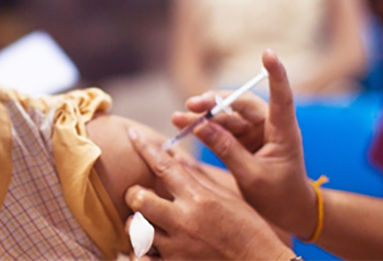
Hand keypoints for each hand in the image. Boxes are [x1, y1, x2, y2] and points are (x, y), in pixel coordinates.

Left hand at [125, 129, 294, 260]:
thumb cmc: (250, 231)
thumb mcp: (228, 198)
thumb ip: (198, 177)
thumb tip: (174, 155)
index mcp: (199, 199)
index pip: (163, 165)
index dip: (144, 146)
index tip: (132, 134)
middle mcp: (184, 221)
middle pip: (138, 199)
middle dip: (134, 195)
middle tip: (142, 197)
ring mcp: (177, 248)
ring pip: (136, 229)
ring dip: (137, 224)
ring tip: (148, 223)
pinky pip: (141, 257)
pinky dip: (141, 251)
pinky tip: (151, 247)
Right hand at [177, 50, 318, 238]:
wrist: (290, 213)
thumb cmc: (280, 196)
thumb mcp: (252, 176)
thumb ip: (227, 150)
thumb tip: (201, 127)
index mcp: (284, 131)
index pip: (281, 97)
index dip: (275, 74)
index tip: (268, 54)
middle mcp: (270, 126)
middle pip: (240, 104)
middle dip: (214, 103)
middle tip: (191, 105)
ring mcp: (256, 132)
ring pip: (226, 117)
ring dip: (203, 117)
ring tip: (178, 117)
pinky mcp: (244, 141)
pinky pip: (221, 130)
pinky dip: (203, 129)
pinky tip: (184, 126)